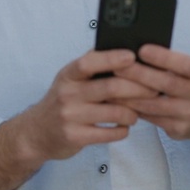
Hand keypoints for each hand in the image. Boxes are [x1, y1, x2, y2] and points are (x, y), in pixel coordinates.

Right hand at [0, 49, 159, 189]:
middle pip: (110, 88)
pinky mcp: (75, 137)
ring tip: (136, 113)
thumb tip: (125, 52)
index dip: (112, 58)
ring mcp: (70, 116)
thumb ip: (91, 67)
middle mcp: (67, 93)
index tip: (133, 57)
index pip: (90, 62)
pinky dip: (123, 130)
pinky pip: (110, 133)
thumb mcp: (69, 80)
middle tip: (154, 90)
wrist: (35, 133)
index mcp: (68, 75)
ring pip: (114, 112)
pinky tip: (123, 127)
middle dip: (138, 89)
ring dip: (133, 113)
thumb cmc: (61, 102)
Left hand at [111, 44, 189, 179]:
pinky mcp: (179, 129)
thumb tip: (134, 51)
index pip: (185, 64)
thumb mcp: (189, 69)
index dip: (163, 57)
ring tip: (110, 85)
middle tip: (116, 66)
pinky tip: (117, 102)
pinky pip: (150, 118)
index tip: (141, 49)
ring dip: (129, 95)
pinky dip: (132, 108)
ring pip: (154, 104)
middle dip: (139, 74)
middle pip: (166, 84)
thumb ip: (169, 61)